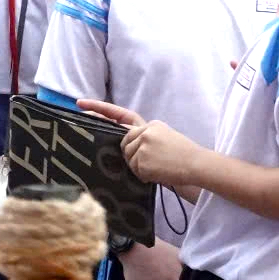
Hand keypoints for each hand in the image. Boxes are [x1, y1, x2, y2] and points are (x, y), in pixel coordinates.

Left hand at [83, 99, 206, 191]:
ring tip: (161, 166)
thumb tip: (124, 146)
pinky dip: (145, 175)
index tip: (79, 104)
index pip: (120, 115)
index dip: (98, 109)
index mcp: (150, 124)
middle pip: (124, 145)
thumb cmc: (183, 156)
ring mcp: (142, 144)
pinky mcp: (142, 159)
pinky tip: (159, 173)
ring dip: (141, 167)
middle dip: (133, 155)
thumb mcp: (164, 139)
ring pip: (128, 159)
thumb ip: (144, 139)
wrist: (199, 165)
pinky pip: (135, 171)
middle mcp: (144, 131)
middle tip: (154, 161)